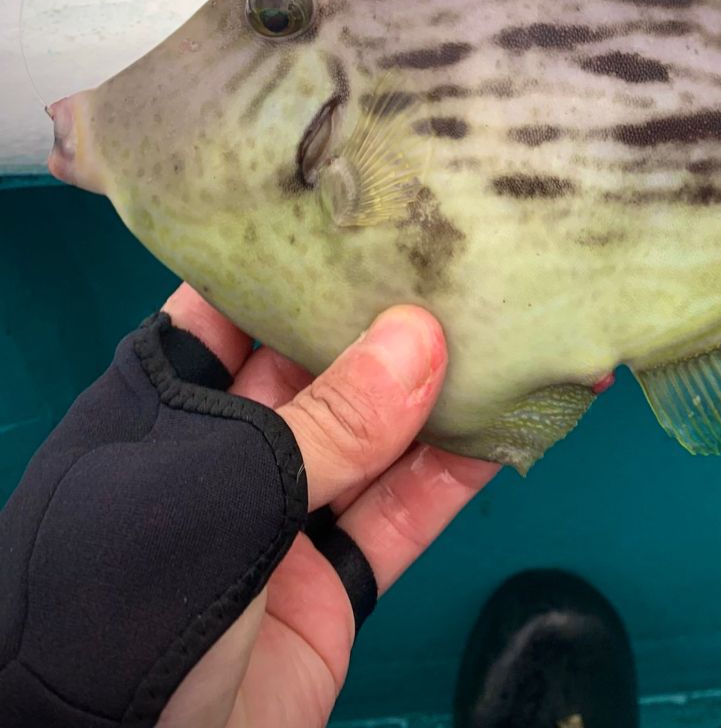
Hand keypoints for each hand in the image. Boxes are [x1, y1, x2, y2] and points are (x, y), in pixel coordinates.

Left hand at [158, 284, 498, 727]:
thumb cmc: (129, 596)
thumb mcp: (223, 488)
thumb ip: (330, 419)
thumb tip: (424, 333)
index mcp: (171, 398)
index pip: (238, 299)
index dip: (303, 252)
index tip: (377, 200)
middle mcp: (230, 442)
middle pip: (324, 360)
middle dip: (393, 315)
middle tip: (470, 254)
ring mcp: (286, 513)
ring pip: (379, 435)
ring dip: (445, 393)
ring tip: (516, 327)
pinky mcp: (333, 578)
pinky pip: (404, 513)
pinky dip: (458, 475)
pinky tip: (512, 424)